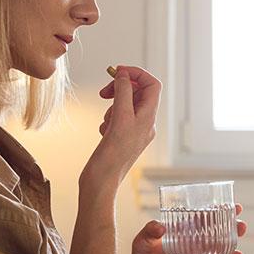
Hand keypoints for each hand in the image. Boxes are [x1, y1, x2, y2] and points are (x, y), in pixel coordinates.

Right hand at [81, 66, 161, 185]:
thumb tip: (124, 75)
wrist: (101, 182)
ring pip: (124, 105)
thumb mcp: (119, 118)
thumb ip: (123, 93)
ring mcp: (133, 131)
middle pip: (137, 93)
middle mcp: (144, 123)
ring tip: (106, 121)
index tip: (117, 71)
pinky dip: (107, 119)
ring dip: (112, 106)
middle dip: (120, 89)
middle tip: (104, 92)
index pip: (152, 85)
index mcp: (149, 118)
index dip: (136, 74)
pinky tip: (104, 132)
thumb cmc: (112, 156)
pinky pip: (116, 118)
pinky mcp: (122, 138)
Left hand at [118, 204, 247, 253]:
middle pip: (218, 237)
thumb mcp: (141, 244)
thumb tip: (160, 225)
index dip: (218, 213)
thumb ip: (149, 232)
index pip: (203, 221)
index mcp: (183, 236)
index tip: (230, 205)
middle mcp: (194, 249)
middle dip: (232, 230)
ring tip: (237, 251)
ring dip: (232, 252)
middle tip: (240, 225)